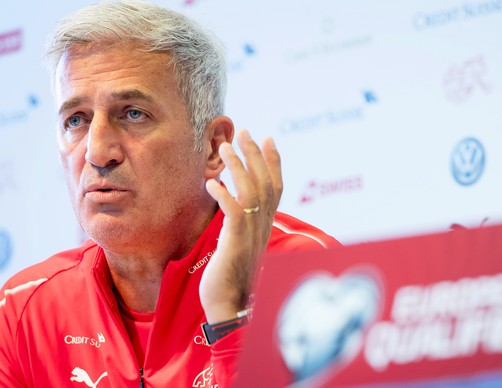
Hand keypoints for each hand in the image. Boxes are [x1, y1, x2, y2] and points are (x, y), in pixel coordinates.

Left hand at [200, 129, 281, 322]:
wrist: (229, 305)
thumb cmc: (231, 275)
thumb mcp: (240, 243)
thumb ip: (242, 222)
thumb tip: (235, 204)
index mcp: (265, 224)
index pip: (276, 186)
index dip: (273, 160)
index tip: (268, 137)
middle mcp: (263, 225)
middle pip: (265, 181)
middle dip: (255, 153)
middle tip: (244, 131)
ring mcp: (251, 233)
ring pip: (251, 191)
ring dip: (238, 166)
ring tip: (225, 146)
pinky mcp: (236, 242)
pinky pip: (233, 212)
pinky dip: (223, 194)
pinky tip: (211, 183)